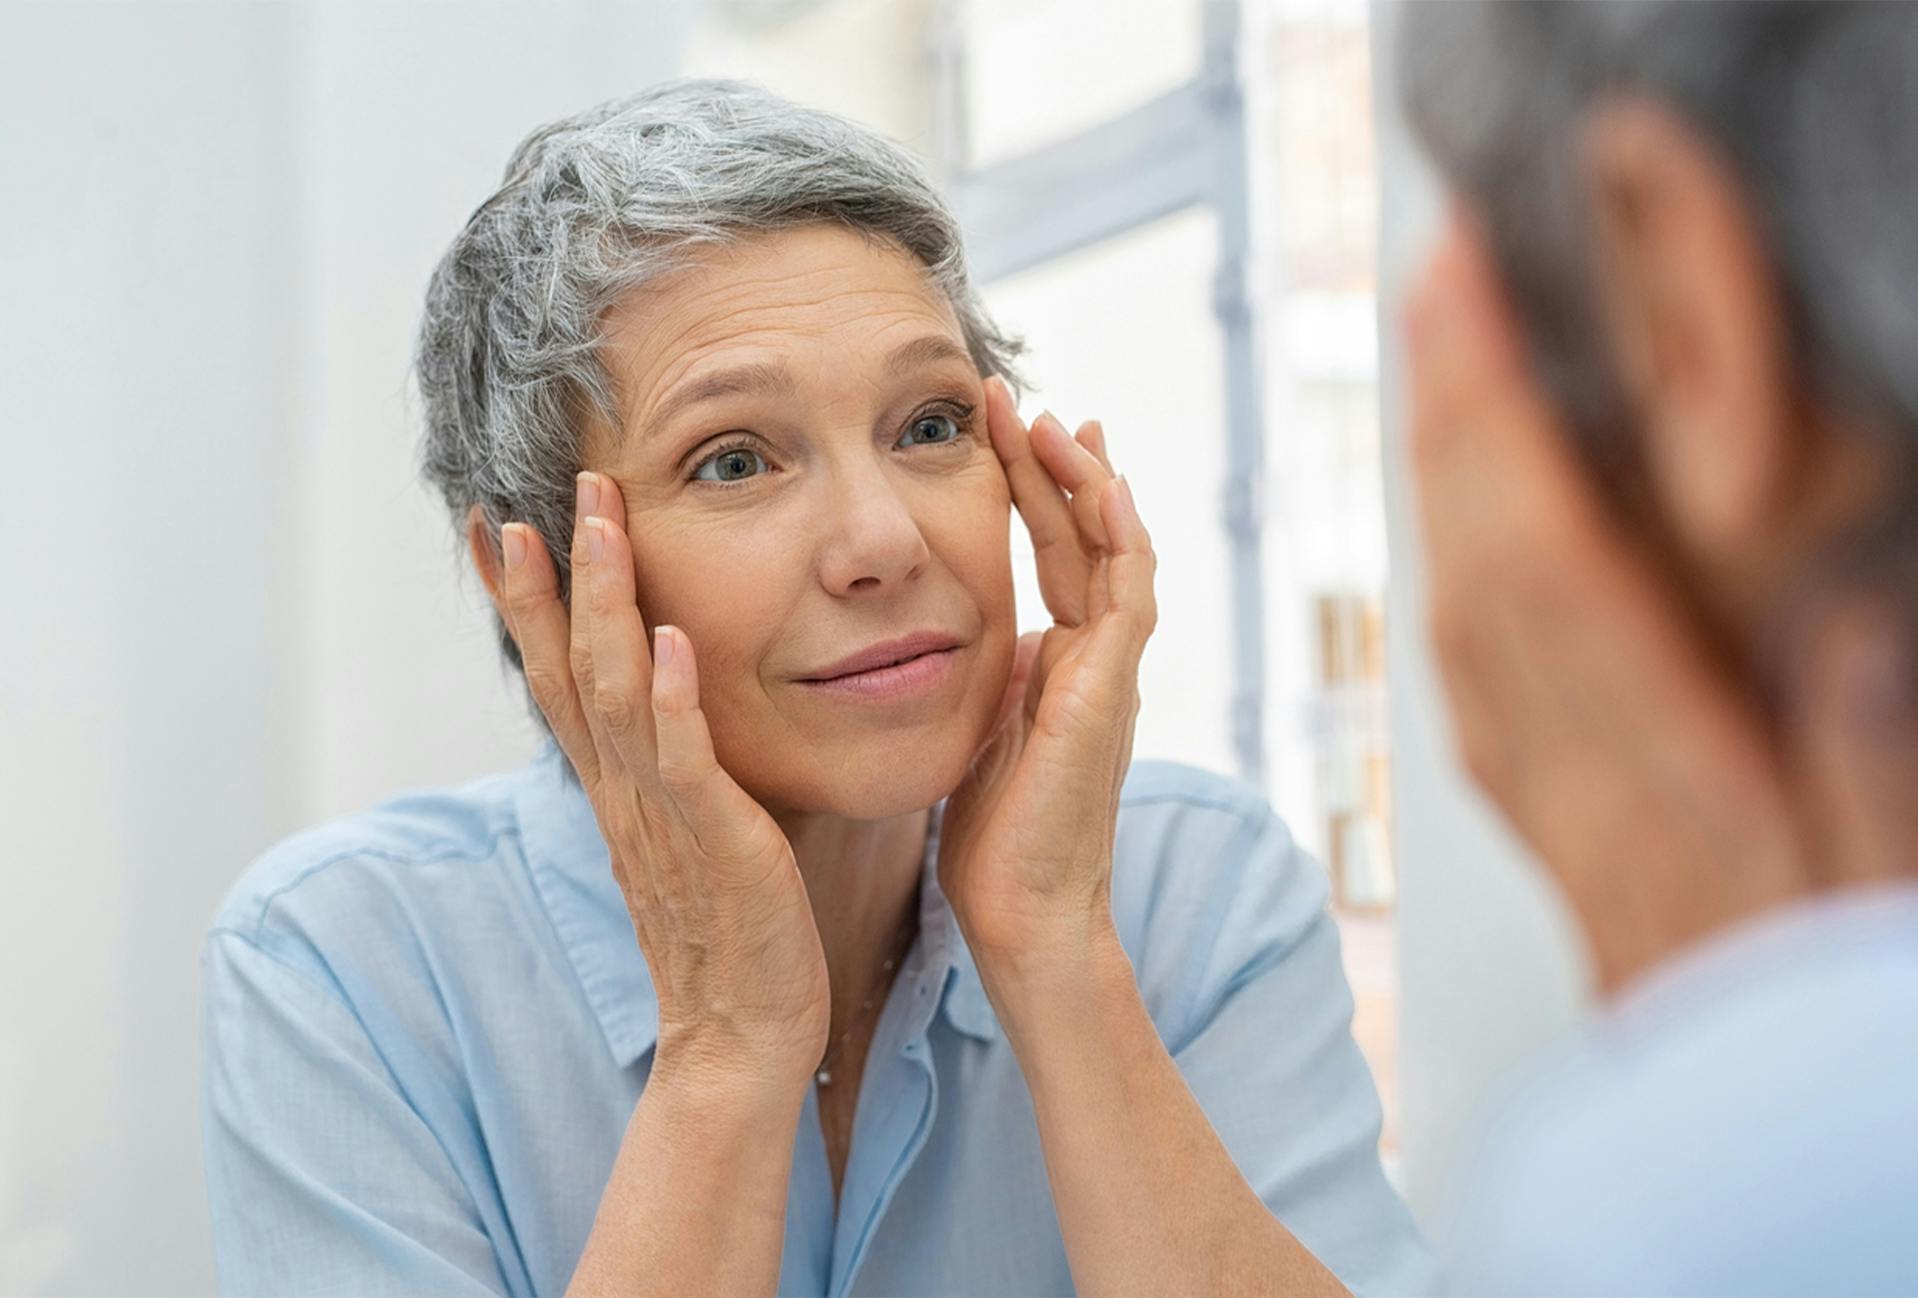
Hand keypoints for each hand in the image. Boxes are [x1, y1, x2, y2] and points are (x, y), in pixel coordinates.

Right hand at [494, 472, 828, 1086]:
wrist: (744, 1036)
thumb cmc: (730, 932)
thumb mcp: (688, 833)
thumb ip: (671, 768)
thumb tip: (670, 702)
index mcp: (616, 788)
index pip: (556, 677)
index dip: (526, 602)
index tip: (498, 525)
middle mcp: (623, 793)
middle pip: (567, 669)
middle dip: (551, 579)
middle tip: (532, 497)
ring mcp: (662, 817)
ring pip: (615, 693)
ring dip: (605, 606)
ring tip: (600, 525)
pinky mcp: (717, 843)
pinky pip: (685, 762)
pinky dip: (671, 700)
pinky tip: (667, 641)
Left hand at [937, 378, 1157, 979]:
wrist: (1024, 913)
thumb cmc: (995, 841)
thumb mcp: (981, 733)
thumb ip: (989, 679)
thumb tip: (977, 637)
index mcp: (1062, 665)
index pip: (1056, 554)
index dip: (1032, 489)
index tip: (1002, 429)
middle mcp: (1095, 660)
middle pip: (1084, 537)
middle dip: (1053, 464)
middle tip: (1019, 400)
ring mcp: (1111, 675)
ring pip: (1116, 553)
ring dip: (1087, 484)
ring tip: (1054, 421)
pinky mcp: (1110, 694)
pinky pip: (1128, 599)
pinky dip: (1122, 539)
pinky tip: (1102, 486)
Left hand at [1405, 213, 1917, 992]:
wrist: (1734, 1137)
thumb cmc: (1814, 997)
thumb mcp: (1878, 863)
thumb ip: (1860, 739)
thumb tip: (1840, 610)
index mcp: (1660, 769)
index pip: (1547, 558)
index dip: (1496, 416)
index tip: (1466, 300)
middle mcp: (1575, 769)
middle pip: (1483, 561)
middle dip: (1456, 413)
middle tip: (1441, 284)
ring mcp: (1546, 791)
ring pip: (1465, 607)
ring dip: (1448, 477)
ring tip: (1446, 365)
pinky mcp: (1544, 809)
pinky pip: (1477, 669)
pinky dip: (1464, 567)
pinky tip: (1467, 524)